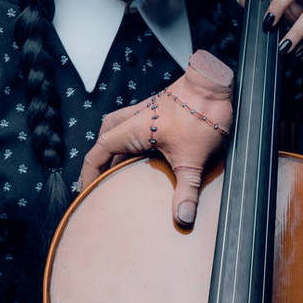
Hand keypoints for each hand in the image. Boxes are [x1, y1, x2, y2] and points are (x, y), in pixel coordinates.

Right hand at [78, 49, 233, 226]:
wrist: (216, 85)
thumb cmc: (201, 114)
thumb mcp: (192, 159)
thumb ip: (187, 191)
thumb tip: (182, 218)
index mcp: (133, 130)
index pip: (99, 152)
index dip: (89, 173)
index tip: (87, 190)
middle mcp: (135, 119)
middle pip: (105, 138)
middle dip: (100, 160)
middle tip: (101, 179)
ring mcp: (148, 112)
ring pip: (119, 128)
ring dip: (115, 146)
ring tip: (119, 167)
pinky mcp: (160, 110)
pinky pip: (136, 125)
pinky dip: (134, 140)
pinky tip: (146, 153)